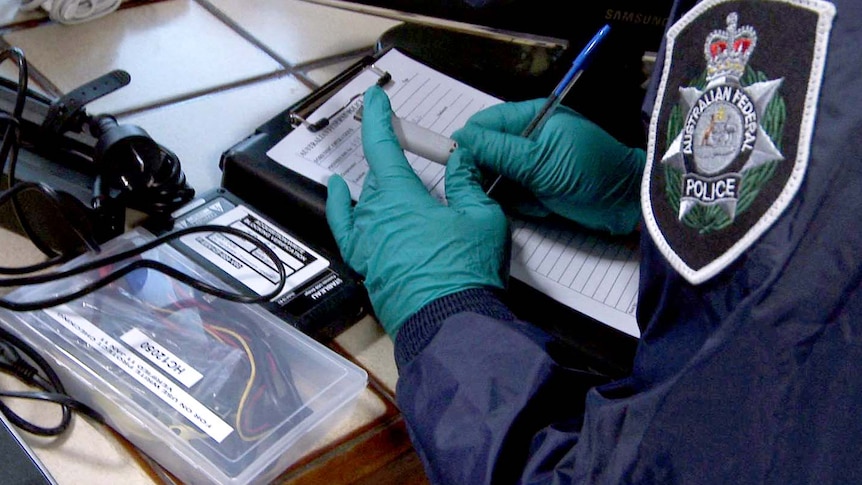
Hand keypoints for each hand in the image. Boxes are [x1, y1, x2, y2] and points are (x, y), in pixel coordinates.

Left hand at [325, 86, 509, 336]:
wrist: (452, 326)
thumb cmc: (467, 273)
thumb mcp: (482, 218)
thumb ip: (469, 183)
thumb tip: (463, 158)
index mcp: (400, 200)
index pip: (381, 147)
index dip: (377, 120)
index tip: (373, 101)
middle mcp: (374, 221)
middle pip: (373, 181)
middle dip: (384, 162)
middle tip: (396, 152)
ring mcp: (367, 249)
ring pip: (357, 211)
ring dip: (358, 194)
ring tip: (348, 184)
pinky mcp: (369, 273)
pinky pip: (350, 239)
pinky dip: (344, 221)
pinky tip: (349, 219)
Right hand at [451, 99, 644, 234]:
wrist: (628, 206)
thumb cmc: (591, 173)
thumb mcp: (541, 161)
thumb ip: (499, 151)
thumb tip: (462, 140)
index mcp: (534, 117)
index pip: (487, 123)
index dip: (470, 142)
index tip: (460, 164)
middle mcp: (531, 138)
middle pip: (490, 152)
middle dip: (495, 174)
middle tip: (509, 188)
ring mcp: (536, 163)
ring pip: (500, 177)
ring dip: (511, 193)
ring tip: (535, 198)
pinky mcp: (540, 186)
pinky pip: (516, 195)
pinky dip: (525, 205)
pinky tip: (544, 207)